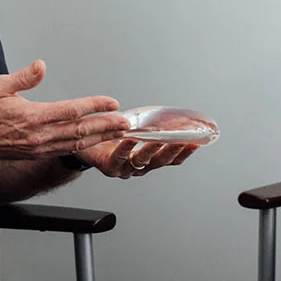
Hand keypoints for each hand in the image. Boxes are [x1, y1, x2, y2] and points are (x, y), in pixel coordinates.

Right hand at [0, 60, 129, 159]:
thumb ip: (24, 77)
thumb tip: (41, 65)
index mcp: (33, 117)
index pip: (72, 111)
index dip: (95, 106)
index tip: (112, 102)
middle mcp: (40, 136)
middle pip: (81, 131)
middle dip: (107, 126)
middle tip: (126, 122)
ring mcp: (40, 148)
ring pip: (77, 143)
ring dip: (100, 138)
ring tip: (118, 133)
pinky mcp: (38, 154)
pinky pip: (66, 150)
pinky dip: (85, 146)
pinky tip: (96, 142)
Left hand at [77, 136, 198, 177]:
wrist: (84, 144)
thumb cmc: (111, 136)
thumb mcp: (136, 128)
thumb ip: (151, 124)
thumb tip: (170, 112)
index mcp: (149, 158)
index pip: (171, 159)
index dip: (184, 152)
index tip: (196, 143)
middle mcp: (139, 166)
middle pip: (159, 162)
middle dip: (172, 151)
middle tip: (181, 142)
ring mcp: (124, 168)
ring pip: (141, 162)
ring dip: (150, 151)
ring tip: (157, 140)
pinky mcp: (109, 167)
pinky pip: (118, 159)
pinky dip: (124, 149)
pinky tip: (129, 139)